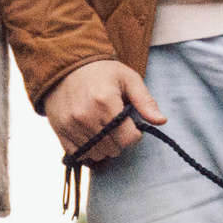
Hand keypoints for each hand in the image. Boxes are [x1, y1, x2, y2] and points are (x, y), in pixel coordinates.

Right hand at [44, 61, 164, 163]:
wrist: (65, 67)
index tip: (130, 125)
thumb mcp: (128, 79)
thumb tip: (161, 121)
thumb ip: (145, 101)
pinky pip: (79, 155)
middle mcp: (86, 116)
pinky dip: (88, 149)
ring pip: (97, 154)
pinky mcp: (60, 132)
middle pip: (113, 149)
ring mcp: (71, 126)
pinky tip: (90, 135)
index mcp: (105, 101)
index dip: (134, 135)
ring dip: (104, 147)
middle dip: (119, 140)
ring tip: (103, 129)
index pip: (127, 139)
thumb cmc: (101, 72)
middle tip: (116, 125)